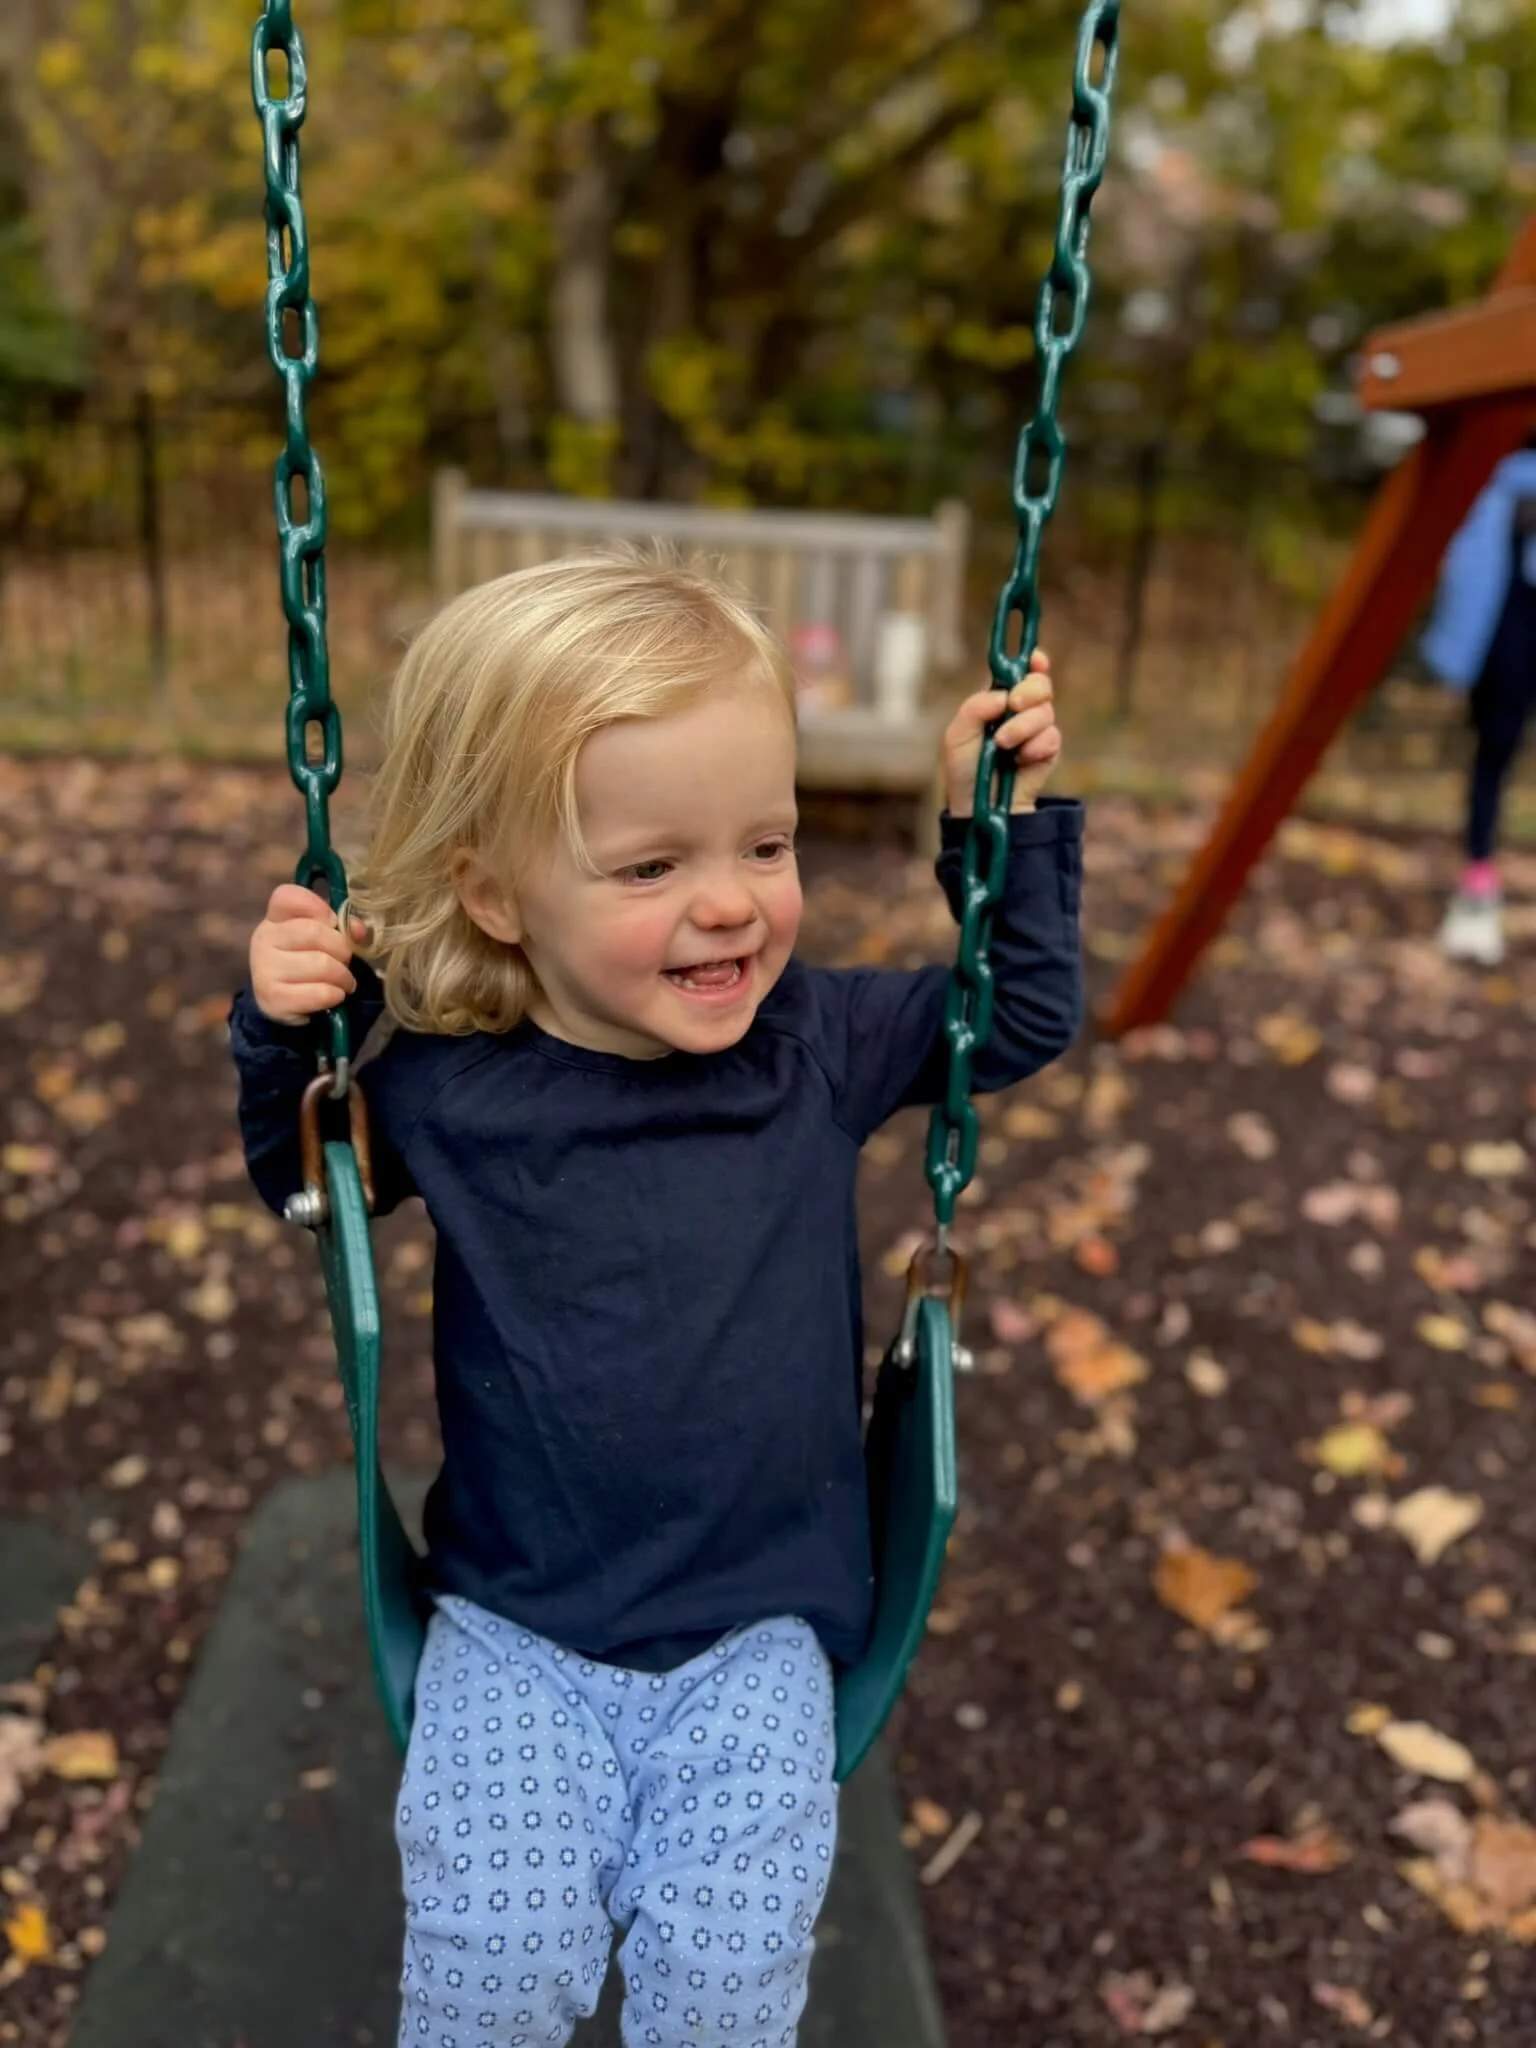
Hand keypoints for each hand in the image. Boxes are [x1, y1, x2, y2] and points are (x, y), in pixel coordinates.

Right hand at [249, 883, 357, 1025]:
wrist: (283, 1003)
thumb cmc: (307, 963)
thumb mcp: (324, 939)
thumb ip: (341, 927)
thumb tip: (357, 929)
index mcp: (276, 917)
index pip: (287, 896)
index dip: (316, 905)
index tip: (332, 921)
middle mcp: (265, 939)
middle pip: (315, 932)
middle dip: (341, 949)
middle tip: (345, 960)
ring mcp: (265, 969)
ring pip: (321, 964)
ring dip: (342, 976)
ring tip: (343, 981)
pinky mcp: (274, 998)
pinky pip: (320, 993)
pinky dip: (335, 995)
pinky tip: (333, 995)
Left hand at [942, 650, 1060, 816]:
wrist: (979, 806)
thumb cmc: (965, 770)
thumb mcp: (957, 735)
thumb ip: (976, 708)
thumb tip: (1004, 696)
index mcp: (999, 701)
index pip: (1021, 672)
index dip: (1032, 662)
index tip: (1035, 660)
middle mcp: (1020, 711)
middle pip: (1041, 684)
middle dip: (1029, 691)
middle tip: (1014, 705)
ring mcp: (1036, 730)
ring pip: (1046, 711)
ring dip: (1023, 726)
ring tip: (1003, 746)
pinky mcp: (1048, 752)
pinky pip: (1052, 737)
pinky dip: (1034, 747)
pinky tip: (1020, 760)